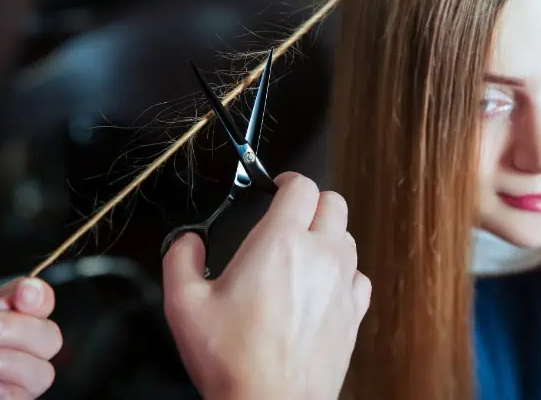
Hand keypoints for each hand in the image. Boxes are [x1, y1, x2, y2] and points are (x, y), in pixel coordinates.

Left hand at [0, 278, 61, 399]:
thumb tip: (13, 300)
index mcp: (0, 321)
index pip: (38, 302)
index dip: (40, 296)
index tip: (24, 293)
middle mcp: (13, 350)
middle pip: (50, 337)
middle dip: (18, 329)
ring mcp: (14, 383)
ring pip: (43, 372)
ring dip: (7, 362)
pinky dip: (9, 393)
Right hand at [162, 172, 370, 399]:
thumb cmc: (233, 361)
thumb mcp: (184, 305)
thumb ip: (181, 259)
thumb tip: (188, 242)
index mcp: (280, 243)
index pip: (301, 186)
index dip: (287, 180)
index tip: (277, 188)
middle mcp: (319, 256)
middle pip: (333, 202)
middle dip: (311, 202)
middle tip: (290, 216)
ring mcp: (342, 283)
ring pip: (347, 237)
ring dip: (327, 235)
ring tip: (302, 252)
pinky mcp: (354, 312)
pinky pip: (358, 275)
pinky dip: (343, 271)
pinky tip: (322, 286)